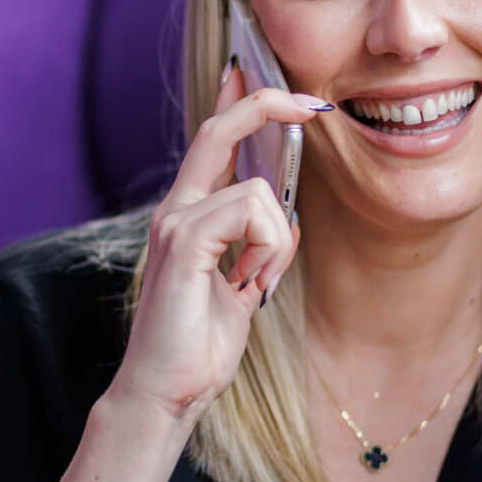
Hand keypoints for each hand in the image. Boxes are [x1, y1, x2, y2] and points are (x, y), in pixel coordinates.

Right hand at [107, 64, 328, 425]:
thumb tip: (291, 220)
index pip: (214, 140)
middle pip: (220, 130)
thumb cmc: (197, 347)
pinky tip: (249, 284)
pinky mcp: (183, 244)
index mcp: (189, 215)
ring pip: (256, 191)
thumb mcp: (246, 290)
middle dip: (268, 104)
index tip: (282, 88)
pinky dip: (267, 251)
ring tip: (255, 283)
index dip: (243, 103)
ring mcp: (175, 223)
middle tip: (313, 106)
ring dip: (277, 239)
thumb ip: (263, 252)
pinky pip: (250, 214)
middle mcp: (176, 210)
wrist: (167, 392)